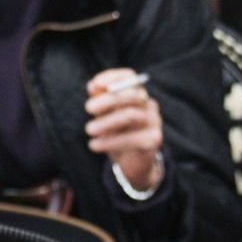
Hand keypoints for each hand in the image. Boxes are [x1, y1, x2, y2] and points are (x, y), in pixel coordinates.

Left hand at [83, 68, 164, 195]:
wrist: (131, 163)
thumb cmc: (116, 134)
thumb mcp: (105, 116)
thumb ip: (99, 100)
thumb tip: (93, 86)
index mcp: (137, 95)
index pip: (130, 78)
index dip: (113, 77)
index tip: (95, 85)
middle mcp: (149, 105)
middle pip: (132, 95)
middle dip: (108, 99)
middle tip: (88, 108)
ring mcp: (154, 122)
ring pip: (131, 115)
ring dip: (106, 122)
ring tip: (88, 129)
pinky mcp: (154, 140)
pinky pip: (132, 138)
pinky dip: (110, 141)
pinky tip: (94, 145)